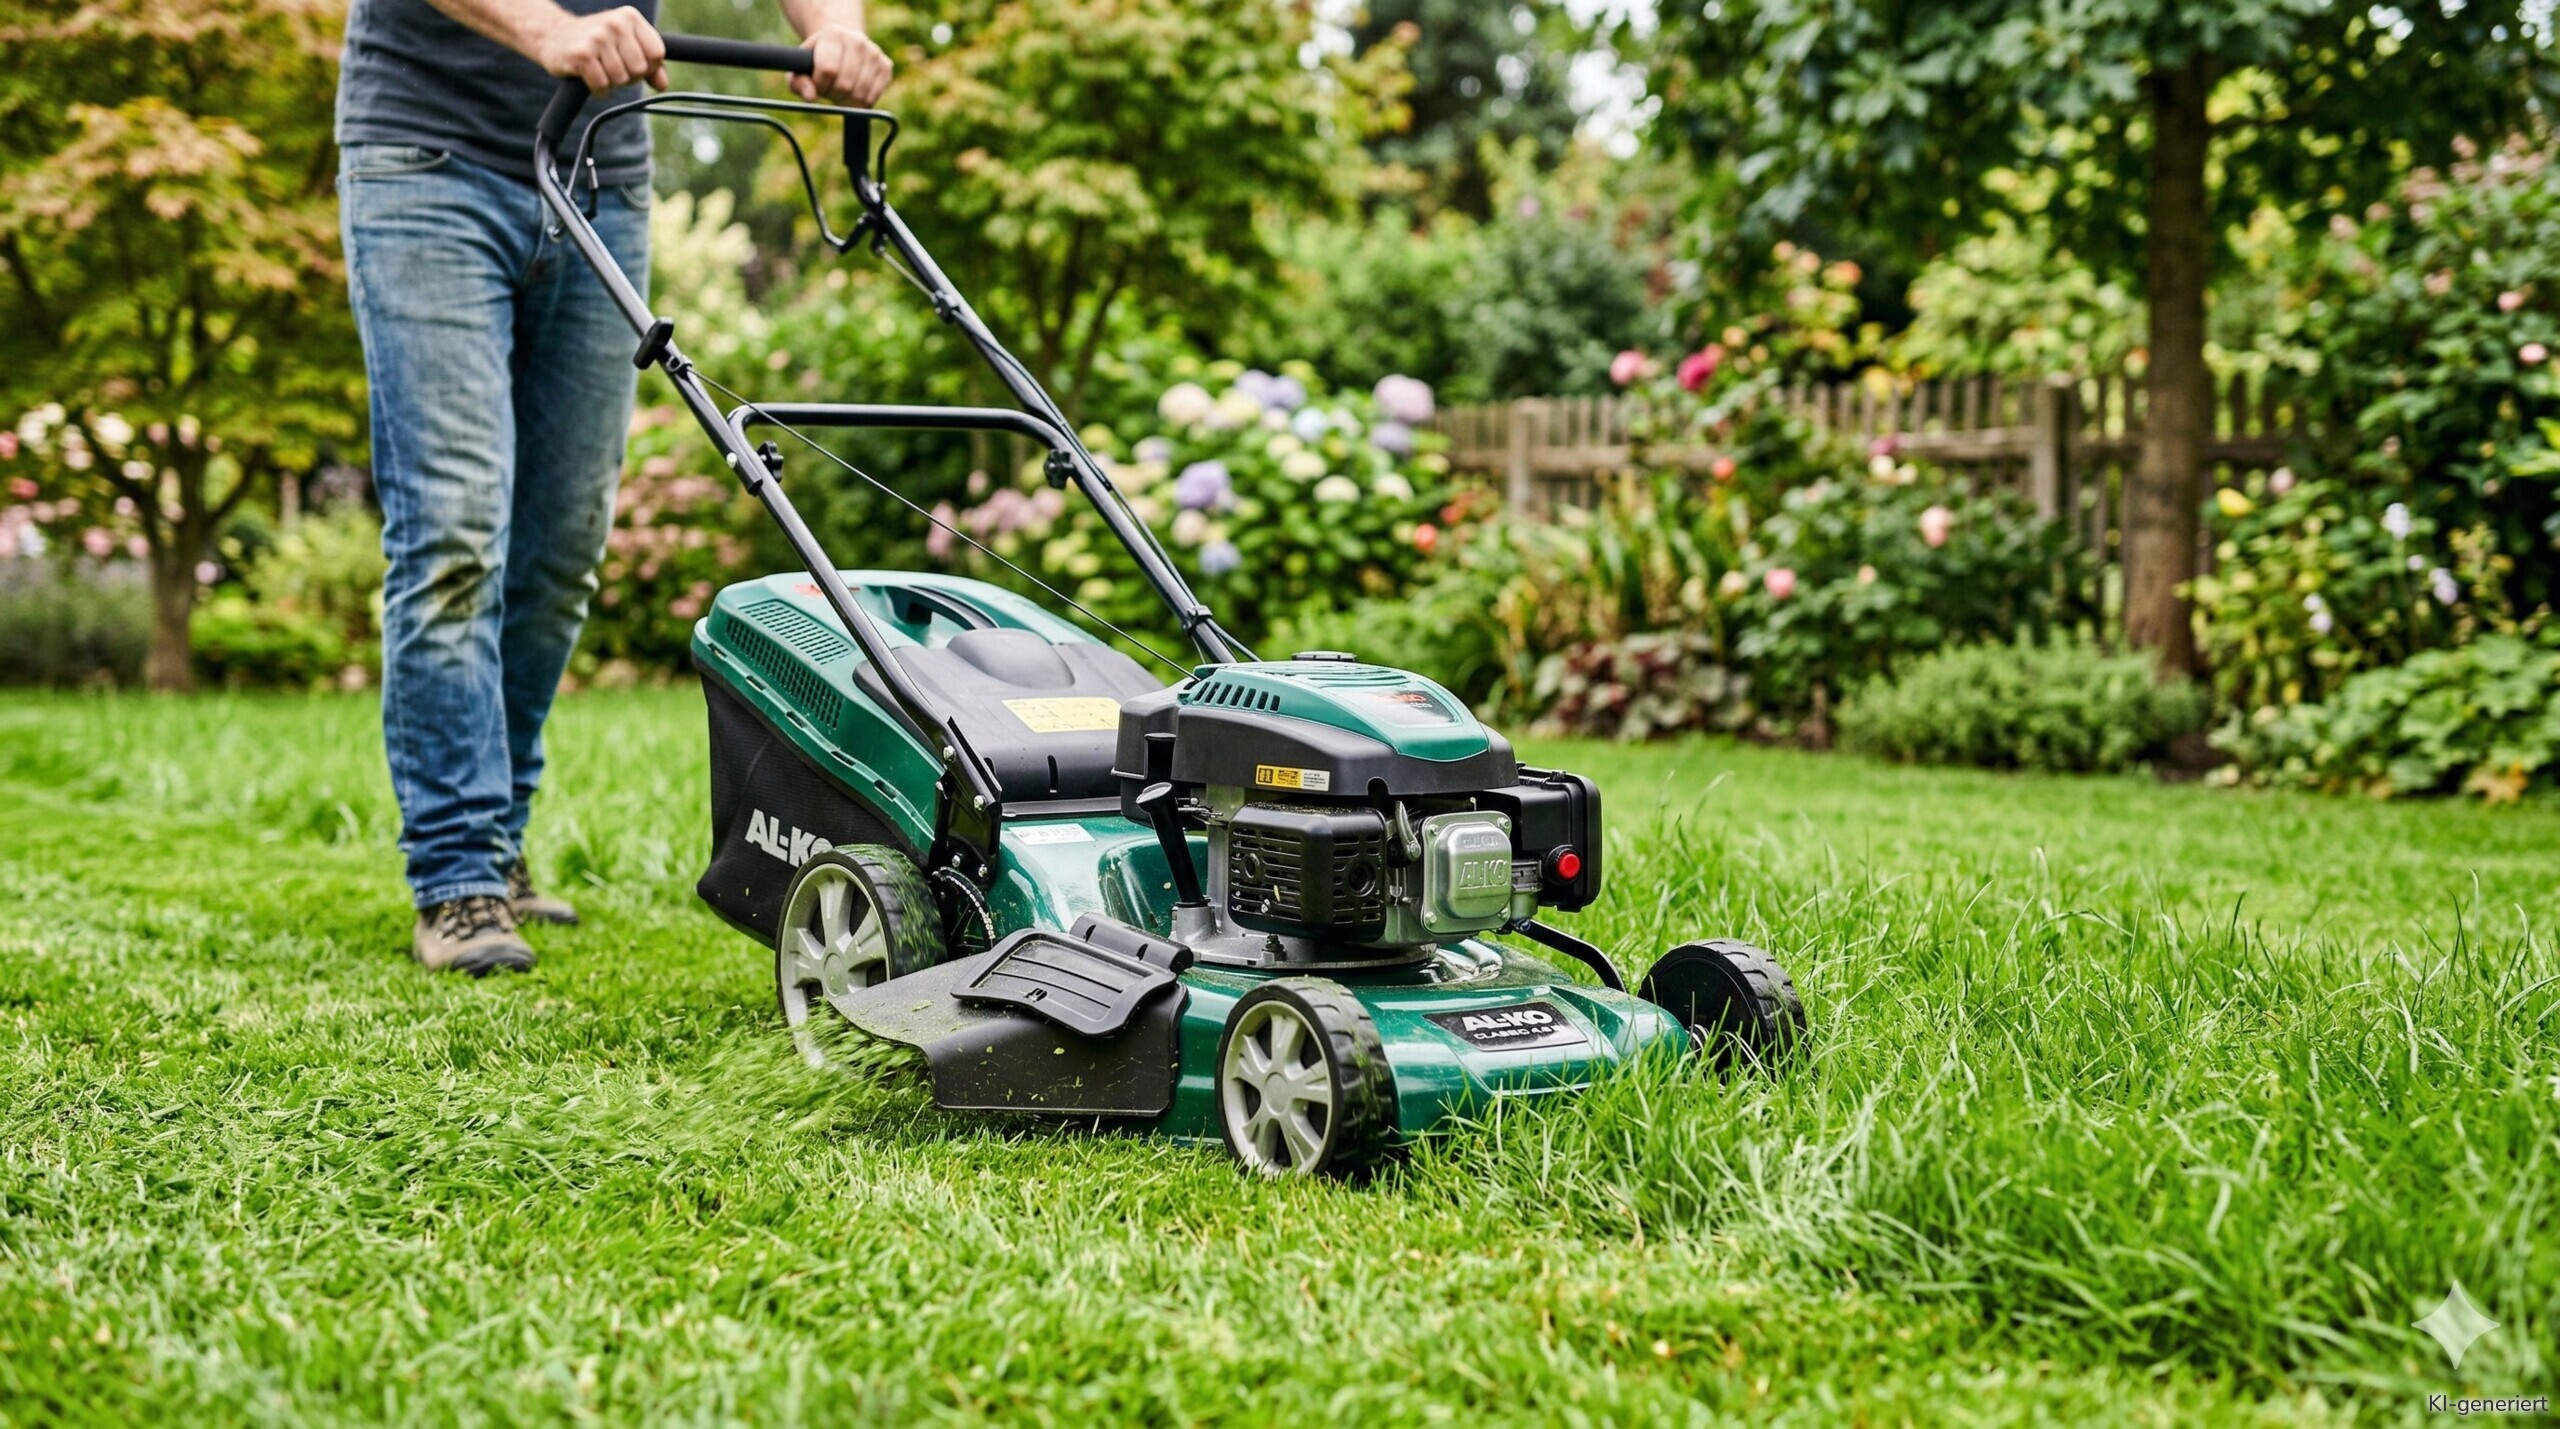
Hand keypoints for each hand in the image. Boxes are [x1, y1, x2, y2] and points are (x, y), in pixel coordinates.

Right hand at [534, 6, 666, 92]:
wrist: (551, 36)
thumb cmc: (595, 42)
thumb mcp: (625, 44)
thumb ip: (650, 63)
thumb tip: (663, 85)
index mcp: (630, 17)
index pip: (657, 53)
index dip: (649, 67)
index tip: (633, 64)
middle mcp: (615, 23)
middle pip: (640, 69)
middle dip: (629, 77)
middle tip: (612, 68)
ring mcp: (597, 38)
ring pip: (621, 79)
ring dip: (611, 83)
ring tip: (599, 70)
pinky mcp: (581, 55)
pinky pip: (603, 85)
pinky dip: (599, 89)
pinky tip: (589, 78)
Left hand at [792, 24, 892, 105]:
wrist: (842, 45)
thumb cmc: (818, 60)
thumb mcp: (800, 68)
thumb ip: (799, 83)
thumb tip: (810, 97)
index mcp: (833, 34)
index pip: (828, 69)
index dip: (820, 84)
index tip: (817, 83)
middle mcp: (857, 40)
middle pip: (845, 84)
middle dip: (834, 94)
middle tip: (830, 89)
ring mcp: (874, 53)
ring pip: (860, 94)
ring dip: (847, 101)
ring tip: (840, 90)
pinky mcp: (886, 66)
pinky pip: (872, 97)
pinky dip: (861, 103)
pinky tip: (853, 92)